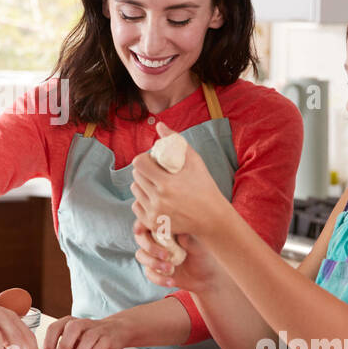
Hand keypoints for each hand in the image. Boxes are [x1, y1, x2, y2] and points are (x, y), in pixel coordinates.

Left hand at [42, 314, 129, 348]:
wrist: (115, 330)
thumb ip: (62, 347)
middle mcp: (83, 323)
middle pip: (72, 329)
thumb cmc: (88, 338)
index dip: (49, 341)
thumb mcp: (74, 340)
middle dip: (64, 344)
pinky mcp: (109, 337)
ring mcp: (97, 329)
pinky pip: (102, 342)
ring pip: (88, 336)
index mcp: (69, 323)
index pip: (55, 327)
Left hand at [131, 121, 224, 238]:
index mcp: (167, 183)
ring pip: (135, 191)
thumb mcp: (195, 161)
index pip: (139, 164)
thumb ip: (176, 141)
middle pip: (136, 177)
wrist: (212, 218)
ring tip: (154, 184)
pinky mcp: (153, 223)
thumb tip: (159, 125)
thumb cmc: (204, 186)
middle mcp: (159, 199)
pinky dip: (142, 201)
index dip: (144, 159)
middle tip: (154, 171)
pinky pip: (136, 207)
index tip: (152, 160)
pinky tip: (152, 197)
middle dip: (143, 171)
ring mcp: (155, 213)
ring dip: (142, 185)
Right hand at [132, 218, 218, 292]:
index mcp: (167, 228)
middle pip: (140, 238)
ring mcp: (154, 255)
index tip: (140, 230)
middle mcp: (158, 239)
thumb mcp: (199, 248)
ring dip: (153, 262)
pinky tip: (171, 281)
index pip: (149, 221)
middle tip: (165, 255)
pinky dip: (158, 278)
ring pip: (141, 255)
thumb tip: (181, 234)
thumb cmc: (203, 257)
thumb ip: (189, 241)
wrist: (205, 278)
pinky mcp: (154, 269)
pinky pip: (148, 272)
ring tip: (170, 268)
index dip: (140, 224)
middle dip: (149, 246)